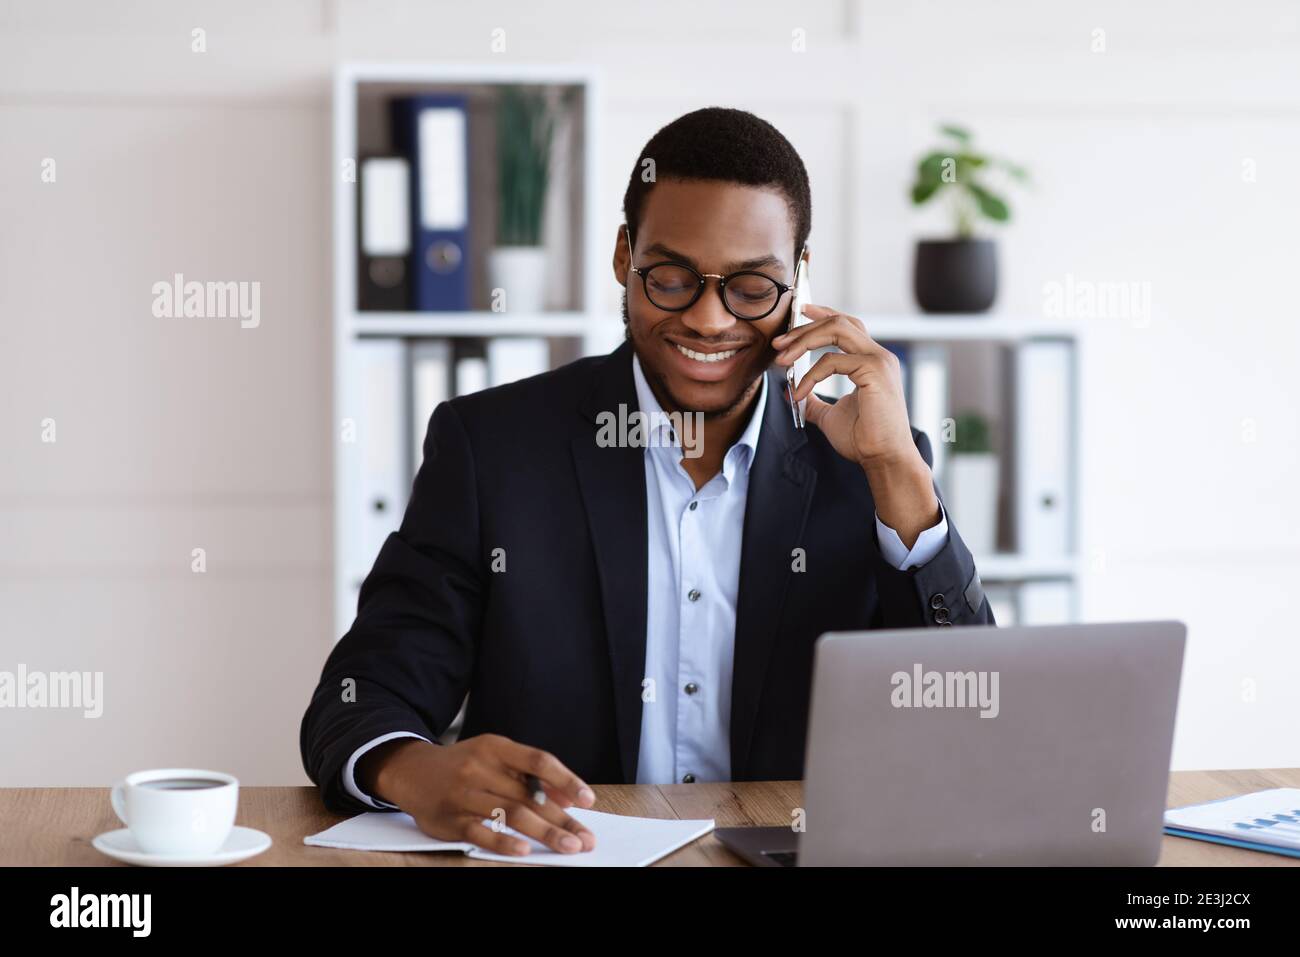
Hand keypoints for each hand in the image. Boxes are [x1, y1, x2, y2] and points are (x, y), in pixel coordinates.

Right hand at [359, 735, 597, 855]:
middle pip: (530, 795)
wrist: (412, 769)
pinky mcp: (449, 817)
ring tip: (568, 847)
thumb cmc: (464, 765)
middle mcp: (481, 767)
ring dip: (544, 832)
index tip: (589, 800)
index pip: (539, 761)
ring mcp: (464, 793)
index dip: (567, 780)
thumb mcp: (495, 757)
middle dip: (563, 819)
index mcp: (496, 747)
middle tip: (585, 839)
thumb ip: (529, 774)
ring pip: (511, 813)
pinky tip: (523, 850)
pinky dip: (503, 841)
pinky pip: (480, 831)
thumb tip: (568, 797)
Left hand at [772, 303, 917, 470]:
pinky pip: (833, 361)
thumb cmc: (864, 439)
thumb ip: (814, 402)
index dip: (822, 314)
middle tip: (778, 342)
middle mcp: (878, 355)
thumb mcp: (831, 416)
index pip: (847, 325)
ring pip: (837, 329)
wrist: (884, 458)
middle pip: (839, 322)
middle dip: (805, 328)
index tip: (800, 311)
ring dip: (804, 341)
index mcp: (872, 360)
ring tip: (782, 359)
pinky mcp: (874, 371)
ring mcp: (878, 360)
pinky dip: (810, 375)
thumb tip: (792, 395)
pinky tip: (799, 392)